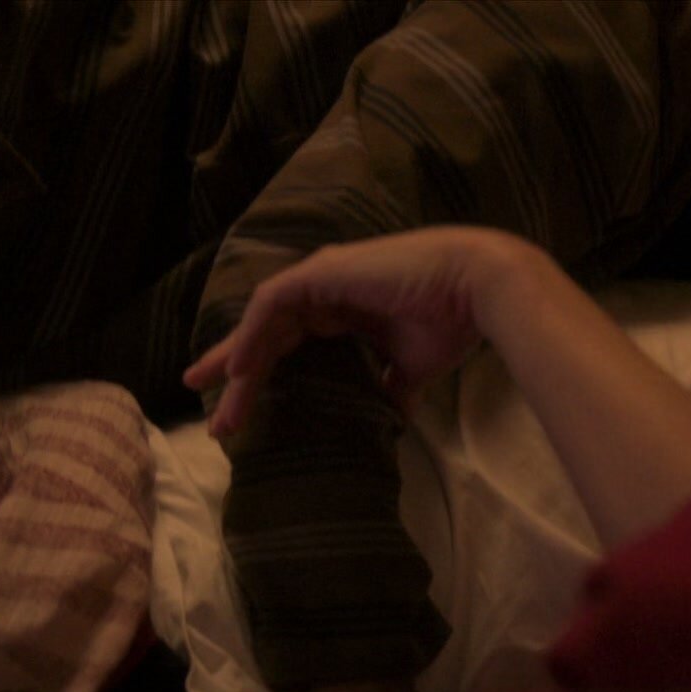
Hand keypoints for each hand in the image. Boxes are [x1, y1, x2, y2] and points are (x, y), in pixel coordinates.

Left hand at [184, 226, 561, 435]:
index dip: (262, 374)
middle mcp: (327, 290)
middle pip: (267, 335)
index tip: (238, 411)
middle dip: (236, 371)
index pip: (290, 343)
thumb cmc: (452, 322)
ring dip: (236, 360)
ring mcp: (322, 277)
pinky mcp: (323, 272)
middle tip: (210, 412)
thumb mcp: (414, 367)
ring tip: (211, 396)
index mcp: (346, 309)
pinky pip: (271, 305)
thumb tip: (392, 418)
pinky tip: (239, 367)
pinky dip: (252, 334)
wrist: (480, 290)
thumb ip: (394, 388)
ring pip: (263, 322)